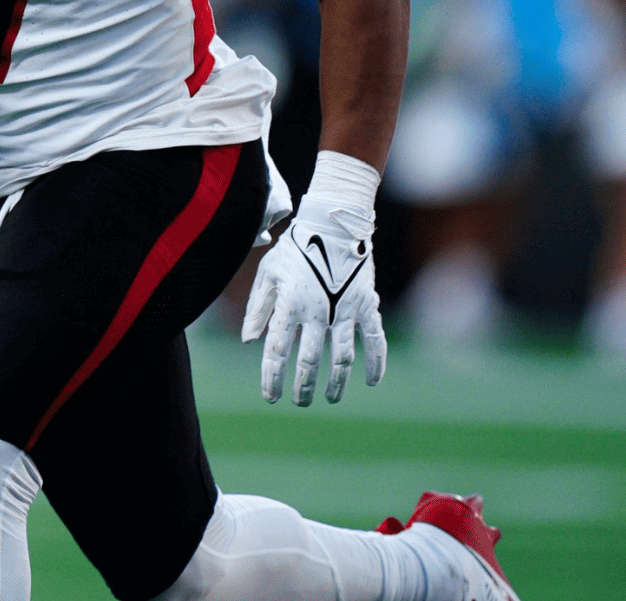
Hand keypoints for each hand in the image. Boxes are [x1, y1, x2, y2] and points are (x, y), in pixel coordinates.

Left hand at [242, 186, 386, 405]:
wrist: (334, 222)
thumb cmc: (296, 247)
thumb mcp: (268, 272)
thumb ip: (258, 307)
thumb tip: (249, 341)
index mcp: (289, 304)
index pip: (276, 350)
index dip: (272, 377)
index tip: (271, 396)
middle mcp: (317, 311)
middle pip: (308, 361)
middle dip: (302, 387)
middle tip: (300, 402)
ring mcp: (344, 309)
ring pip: (341, 358)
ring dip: (336, 383)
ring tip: (330, 399)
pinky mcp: (366, 305)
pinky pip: (375, 340)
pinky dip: (376, 362)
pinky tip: (372, 381)